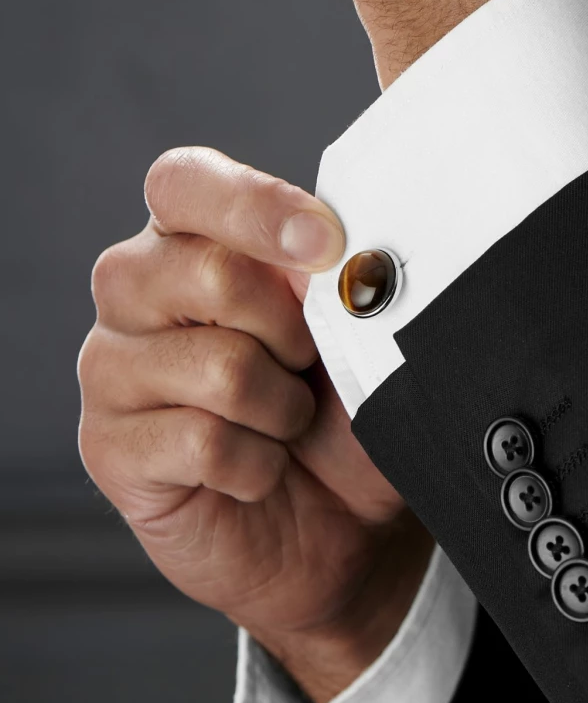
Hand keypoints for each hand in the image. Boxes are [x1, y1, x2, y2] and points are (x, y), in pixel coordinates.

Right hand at [79, 147, 431, 702]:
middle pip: (206, 270)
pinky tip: (259, 467)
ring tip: (287, 419)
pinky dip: (258, 462)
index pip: (184, 182)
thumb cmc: (348, 406)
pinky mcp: (108, 448)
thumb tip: (338, 254)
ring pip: (215, 365)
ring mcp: (113, 368)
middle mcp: (138, 290)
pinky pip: (202, 442)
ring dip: (282, 404)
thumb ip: (343, 278)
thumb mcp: (363, 330)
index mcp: (196, 235)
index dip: (254, 206)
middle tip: (311, 360)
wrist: (345, 521)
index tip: (326, 243)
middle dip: (292, 326)